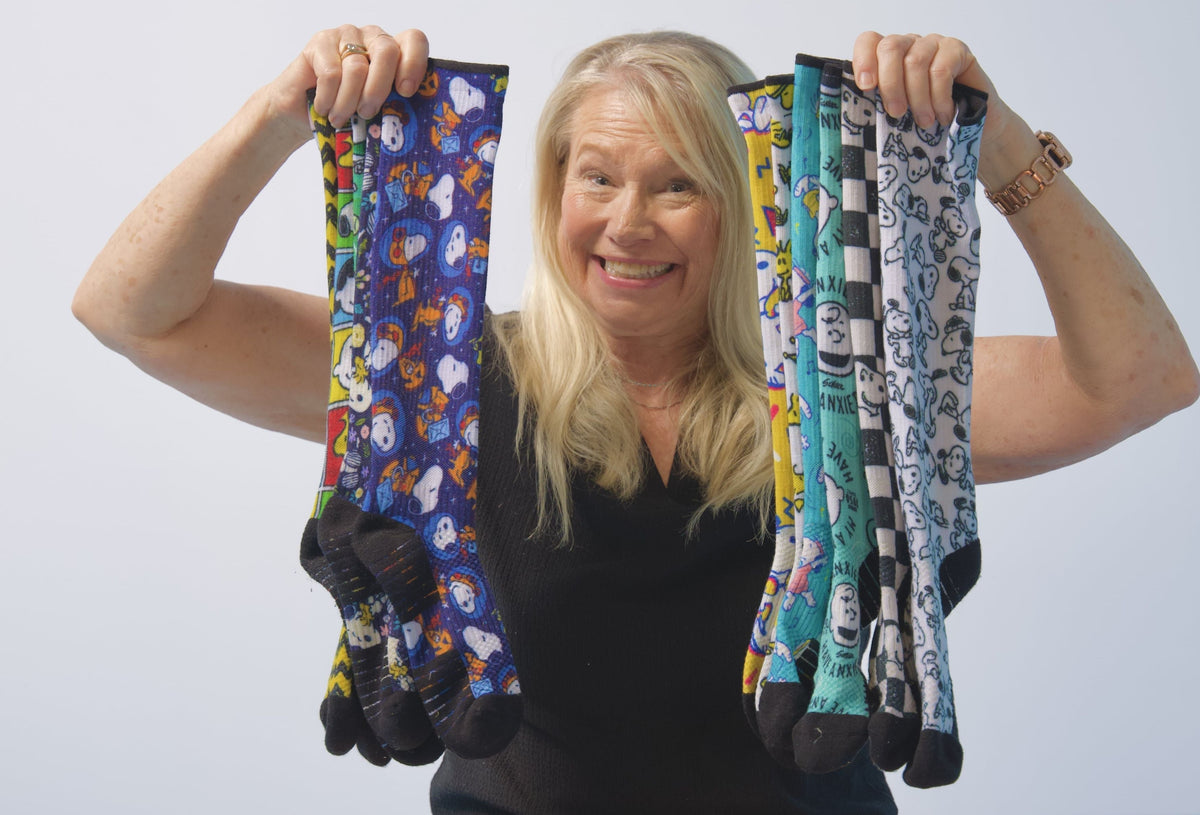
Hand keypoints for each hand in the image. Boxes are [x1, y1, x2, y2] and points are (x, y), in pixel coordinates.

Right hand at [266, 25, 429, 137]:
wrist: (301, 112)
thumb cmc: (345, 112)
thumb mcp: (375, 110)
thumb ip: (392, 105)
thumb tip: (405, 118)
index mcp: (394, 52)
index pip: (414, 40)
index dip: (414, 63)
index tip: (405, 92)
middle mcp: (372, 37)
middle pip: (386, 52)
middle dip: (377, 89)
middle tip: (366, 113)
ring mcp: (346, 35)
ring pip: (357, 67)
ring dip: (348, 101)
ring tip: (340, 119)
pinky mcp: (320, 41)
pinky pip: (330, 73)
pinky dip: (328, 97)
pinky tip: (323, 108)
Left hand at [851, 33, 1004, 132]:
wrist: (972, 128)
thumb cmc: (928, 123)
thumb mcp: (897, 116)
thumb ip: (878, 106)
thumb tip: (856, 112)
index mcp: (887, 59)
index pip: (869, 42)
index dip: (864, 60)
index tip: (866, 87)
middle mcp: (909, 45)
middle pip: (891, 48)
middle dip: (890, 84)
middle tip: (896, 113)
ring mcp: (933, 45)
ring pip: (915, 61)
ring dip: (917, 98)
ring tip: (924, 122)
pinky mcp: (957, 50)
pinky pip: (941, 69)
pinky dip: (939, 97)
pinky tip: (943, 115)